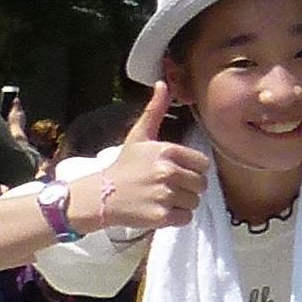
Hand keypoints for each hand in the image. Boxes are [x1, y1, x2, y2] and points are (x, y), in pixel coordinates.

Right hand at [81, 82, 207, 234]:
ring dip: (182, 204)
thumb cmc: (123, 166)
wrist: (99, 196)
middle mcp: (167, 172)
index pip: (203, 164)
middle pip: (201, 184)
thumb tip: (163, 83)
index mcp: (166, 151)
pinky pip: (185, 218)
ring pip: (194, 202)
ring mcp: (163, 195)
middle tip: (167, 188)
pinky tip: (160, 211)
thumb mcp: (139, 136)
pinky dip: (176, 218)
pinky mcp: (160, 216)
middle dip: (188, 188)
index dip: (192, 169)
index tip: (176, 172)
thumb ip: (155, 110)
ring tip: (161, 199)